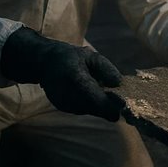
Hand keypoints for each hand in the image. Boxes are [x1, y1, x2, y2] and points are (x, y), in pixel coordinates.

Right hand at [0, 28, 124, 121]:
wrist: (43, 62)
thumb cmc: (71, 57)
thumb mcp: (91, 56)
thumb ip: (106, 69)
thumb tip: (119, 83)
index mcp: (76, 80)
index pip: (99, 102)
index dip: (113, 106)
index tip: (124, 103)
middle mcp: (69, 96)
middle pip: (97, 109)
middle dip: (109, 104)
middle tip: (114, 92)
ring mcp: (65, 104)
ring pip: (92, 110)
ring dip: (99, 103)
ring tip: (95, 85)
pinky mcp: (63, 107)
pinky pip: (84, 109)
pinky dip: (89, 103)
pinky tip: (86, 90)